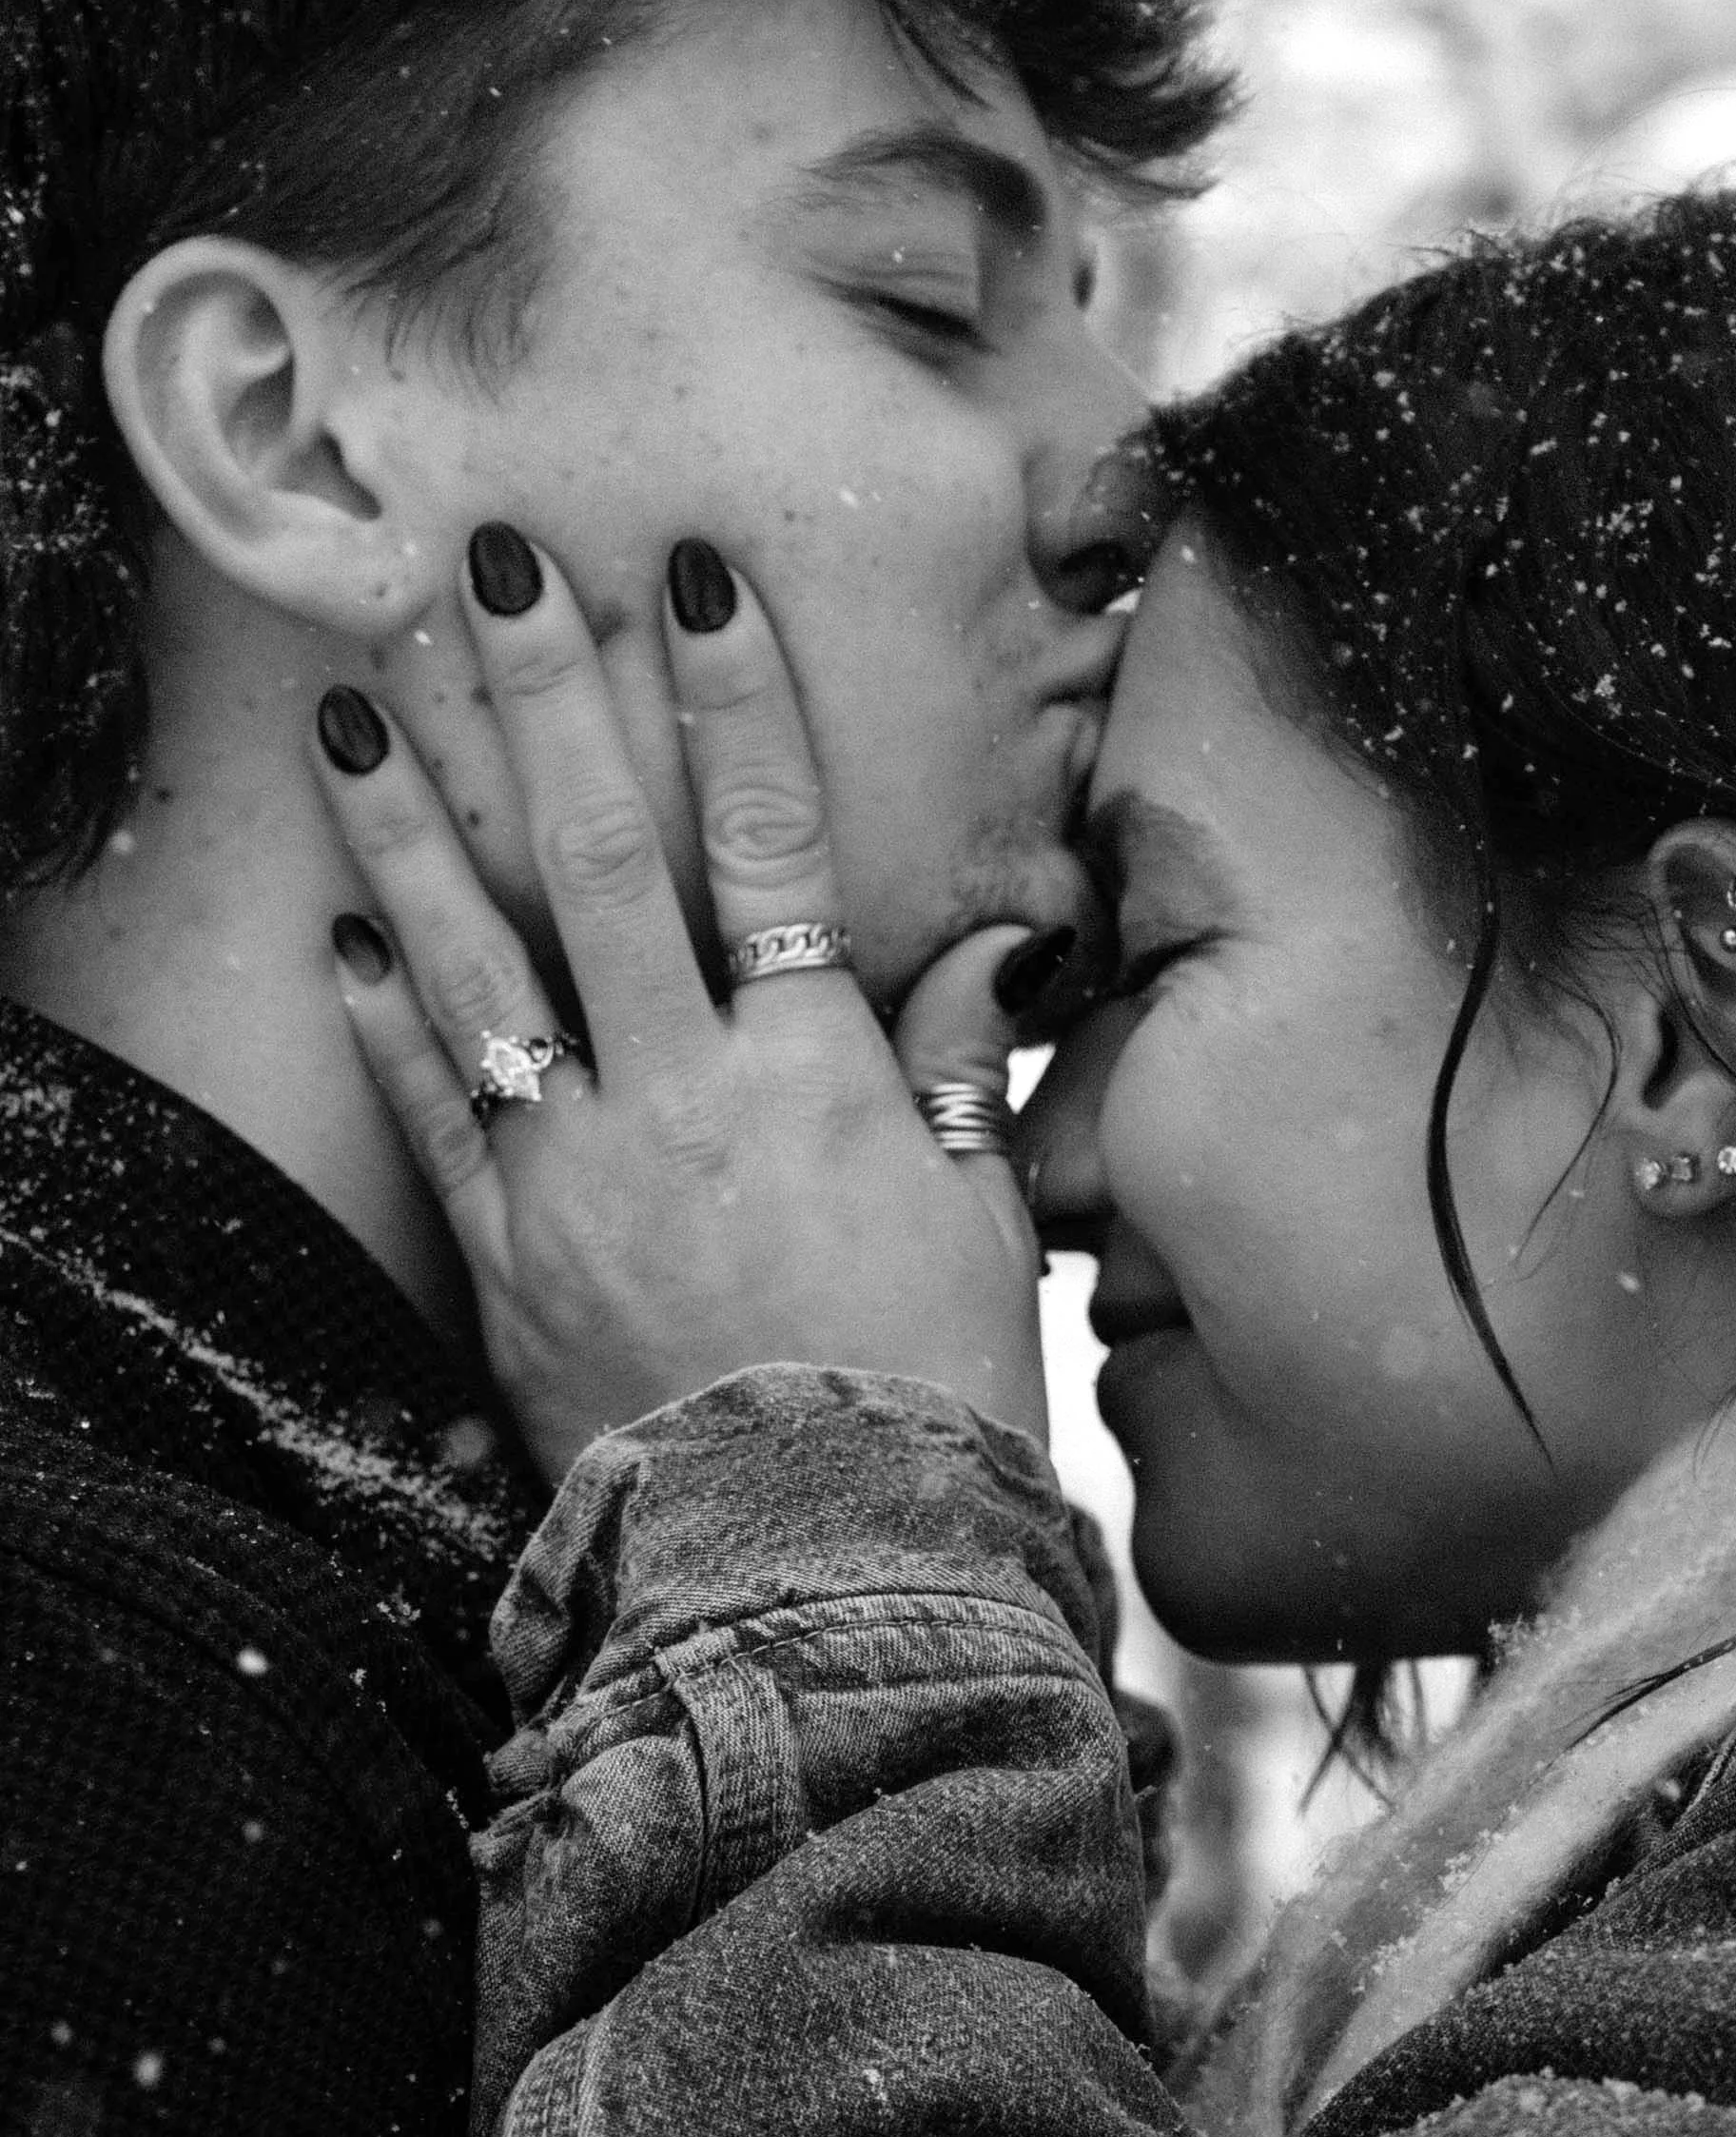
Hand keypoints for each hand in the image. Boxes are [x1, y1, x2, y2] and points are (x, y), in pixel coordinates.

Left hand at [316, 528, 1048, 1480]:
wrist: (827, 1569)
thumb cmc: (932, 1398)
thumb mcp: (981, 1227)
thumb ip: (954, 1075)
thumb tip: (994, 943)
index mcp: (818, 1074)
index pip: (770, 840)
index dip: (728, 696)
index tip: (689, 577)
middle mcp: (685, 1096)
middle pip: (602, 858)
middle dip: (541, 698)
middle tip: (490, 567)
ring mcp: (580, 1171)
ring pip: (480, 960)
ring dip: (411, 824)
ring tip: (351, 709)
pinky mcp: (507, 1255)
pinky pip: (434, 1109)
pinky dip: (386, 1015)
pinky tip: (340, 927)